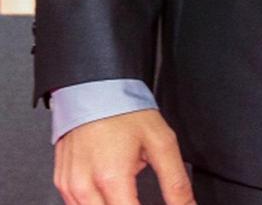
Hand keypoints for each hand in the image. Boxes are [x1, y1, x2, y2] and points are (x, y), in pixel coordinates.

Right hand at [54, 109, 194, 204]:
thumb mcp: (162, 143)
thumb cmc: (125, 113)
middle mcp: (85, 187)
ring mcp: (69, 186)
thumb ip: (175, 182)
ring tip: (129, 195)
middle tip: (142, 198)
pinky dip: (96, 204)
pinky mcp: (62, 183)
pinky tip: (112, 195)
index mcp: (112, 178)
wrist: (95, 90)